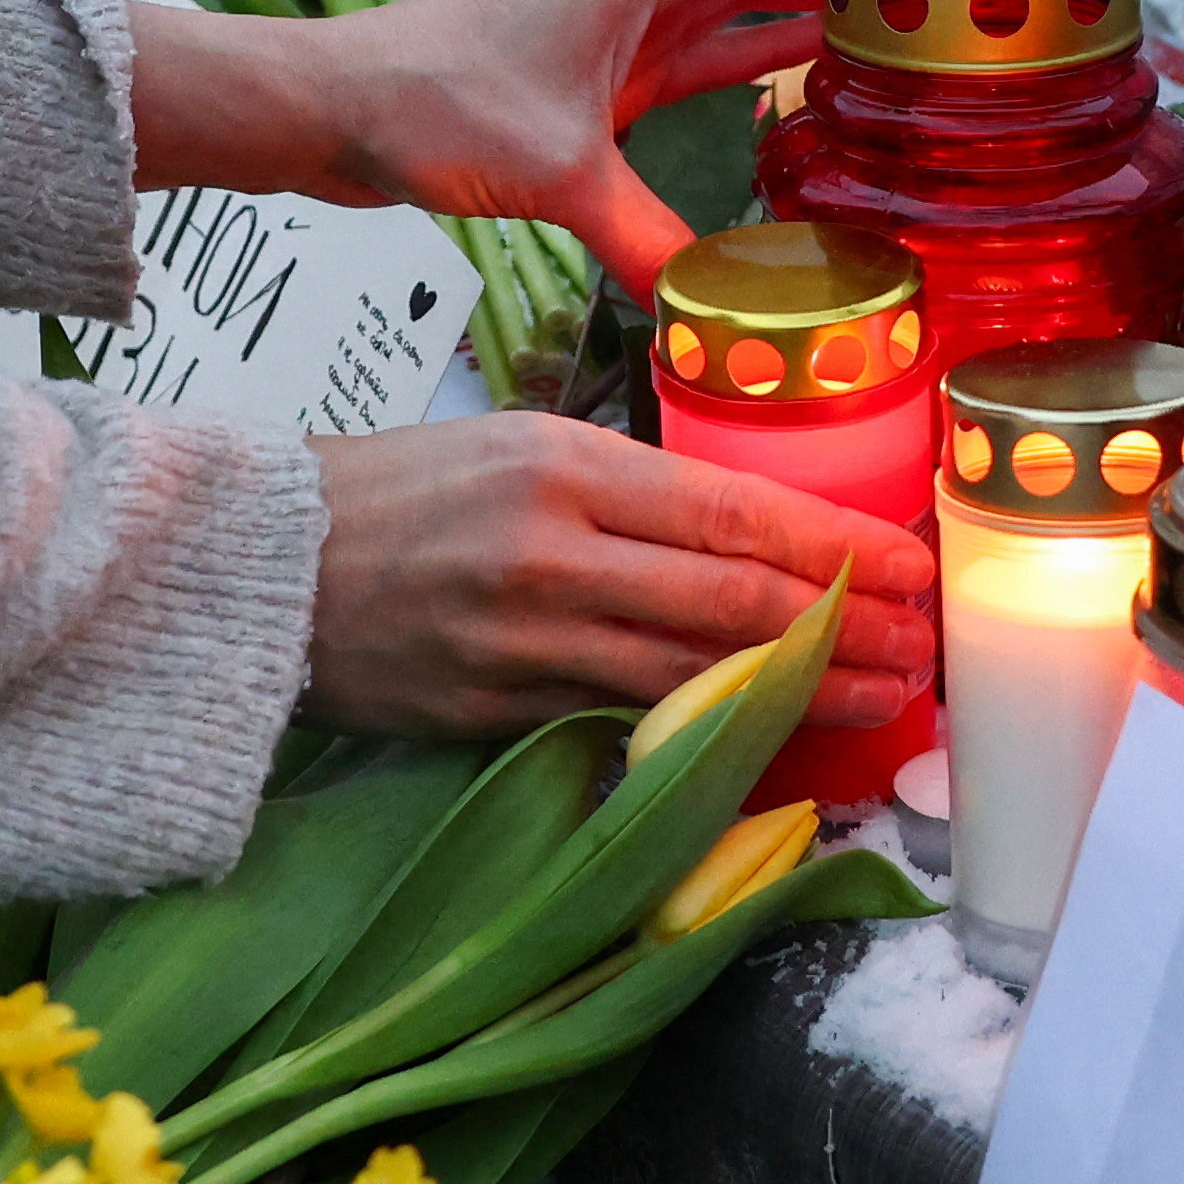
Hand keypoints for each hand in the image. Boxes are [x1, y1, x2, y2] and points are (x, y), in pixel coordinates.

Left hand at [122, 0, 888, 291]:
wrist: (334, 112)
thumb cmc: (428, 102)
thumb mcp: (551, 172)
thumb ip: (640, 237)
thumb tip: (710, 304)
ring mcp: (616, 23)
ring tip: (890, 16)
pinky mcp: (596, 76)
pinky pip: (701, 52)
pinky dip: (754, 58)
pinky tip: (803, 75)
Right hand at [301, 416, 937, 751]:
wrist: (261, 564)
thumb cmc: (399, 493)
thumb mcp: (517, 448)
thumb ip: (627, 493)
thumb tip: (752, 537)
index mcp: (565, 465)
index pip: (737, 511)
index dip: (840, 549)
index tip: (913, 569)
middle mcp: (552, 551)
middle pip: (733, 600)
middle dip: (844, 630)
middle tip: (922, 649)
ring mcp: (520, 642)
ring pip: (691, 674)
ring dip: (799, 691)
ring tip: (877, 697)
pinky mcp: (492, 712)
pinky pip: (622, 724)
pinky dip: (706, 732)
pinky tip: (764, 734)